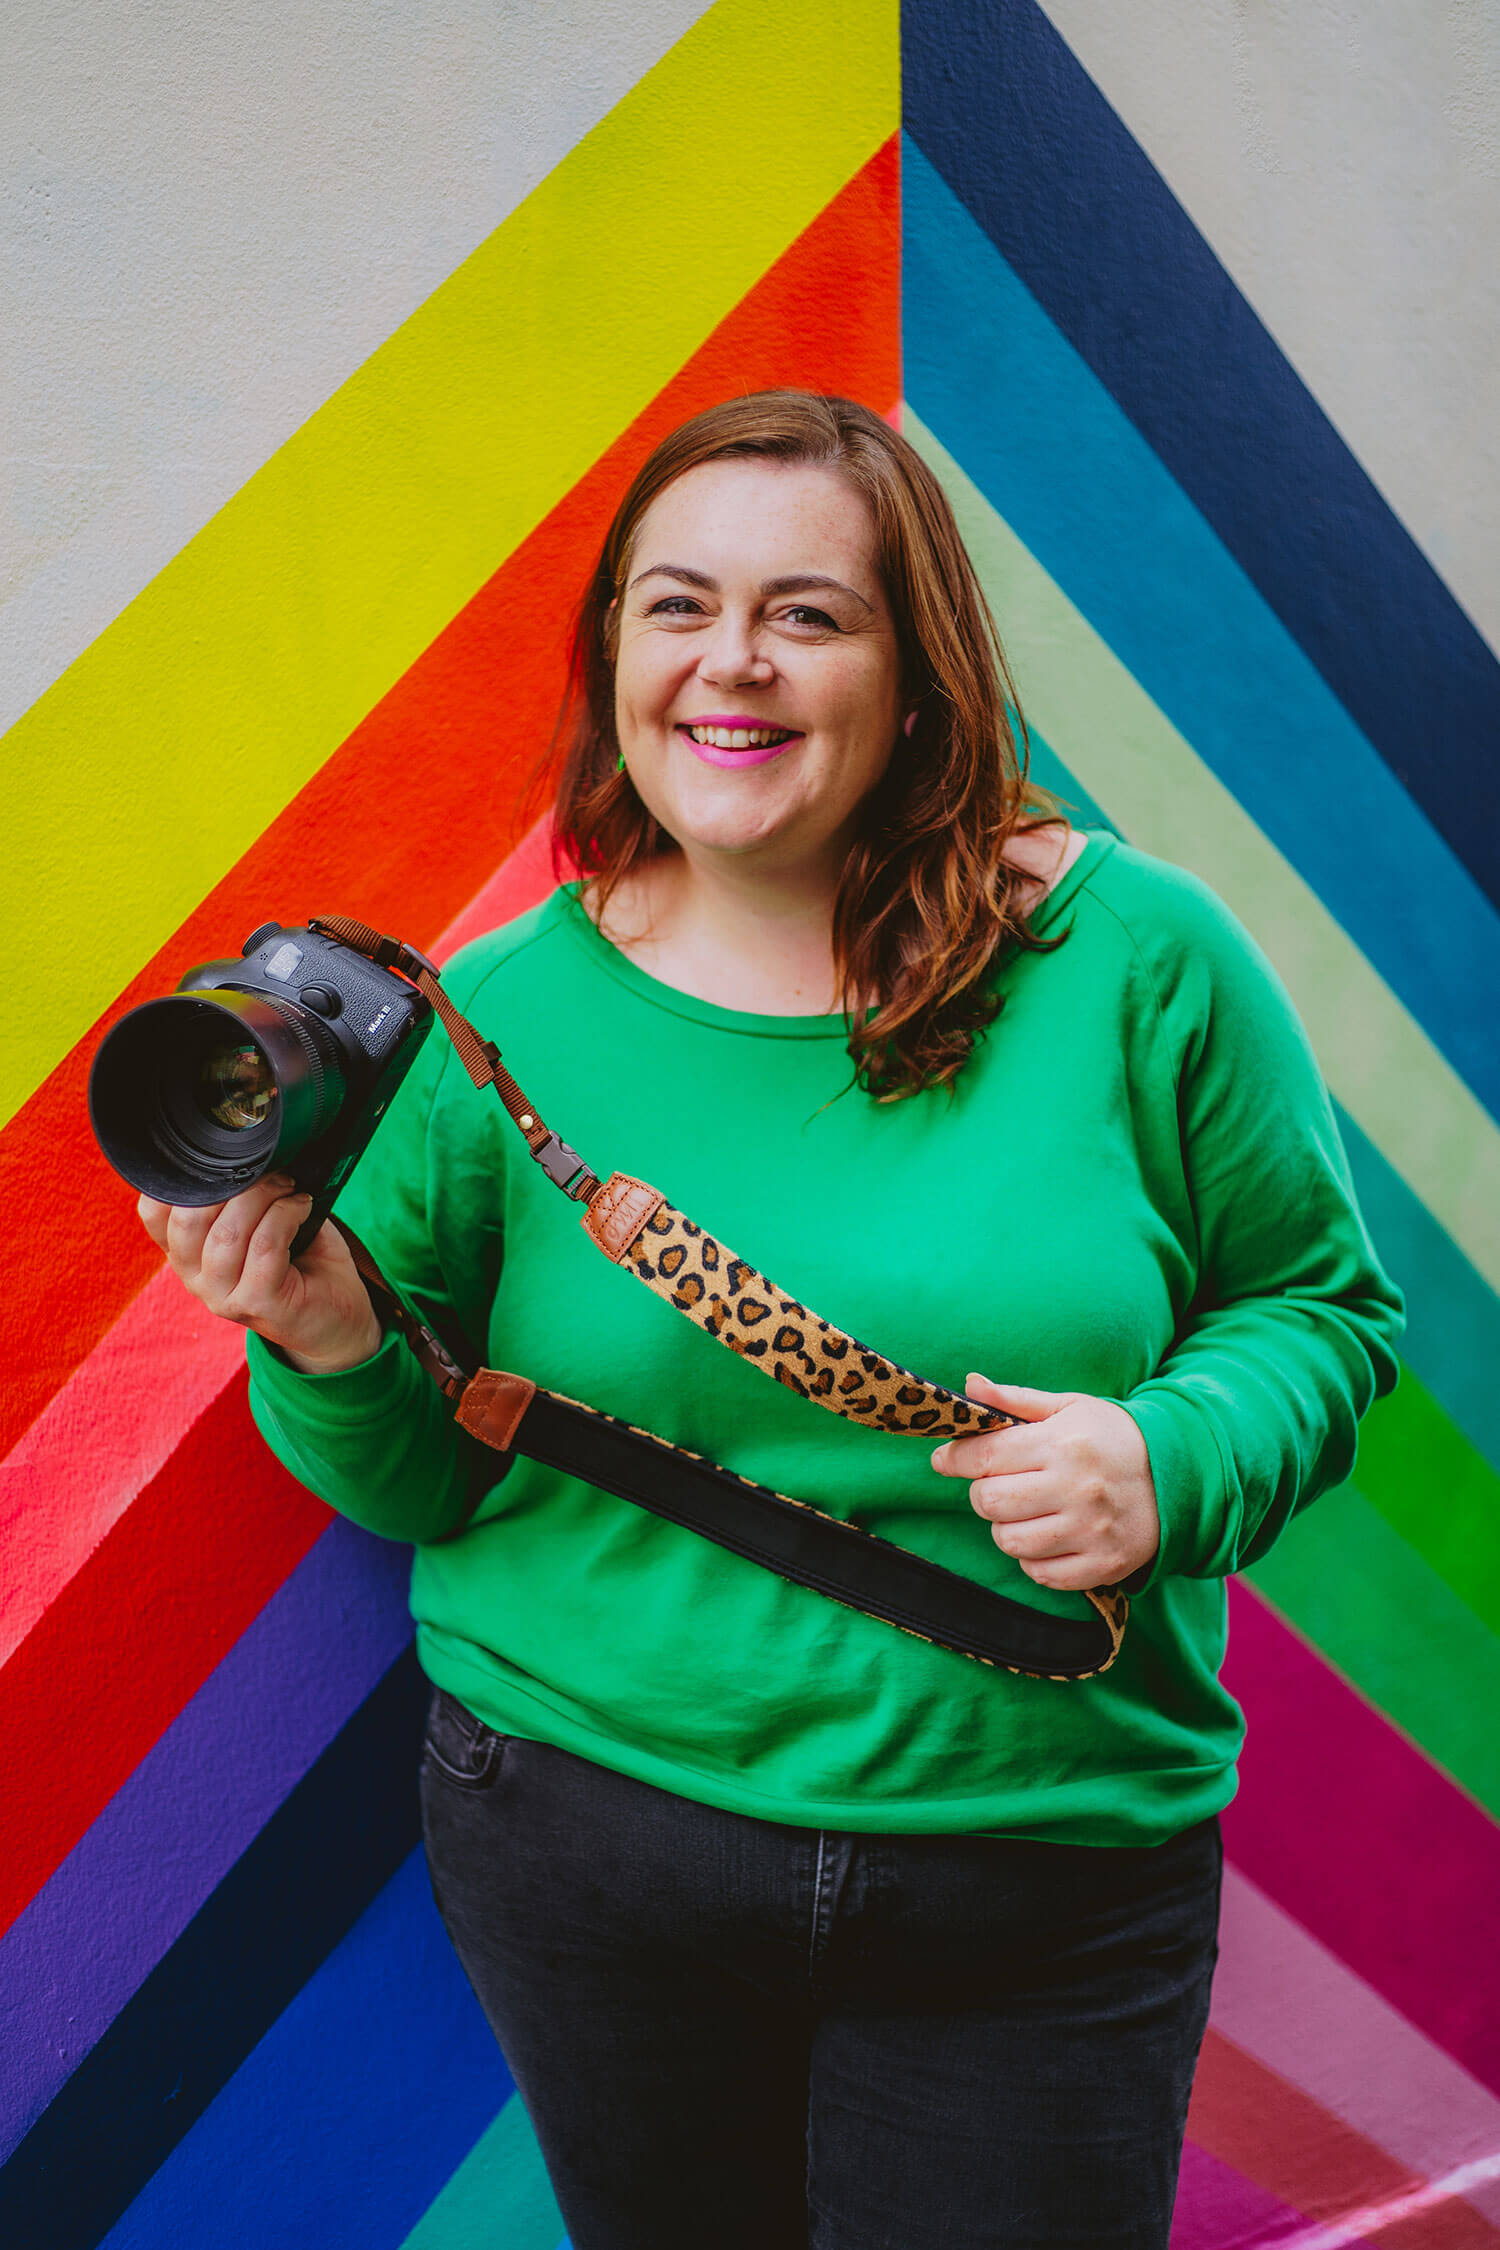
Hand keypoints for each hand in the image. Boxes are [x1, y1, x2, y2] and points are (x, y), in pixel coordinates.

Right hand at [137, 1174, 383, 1374]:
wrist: (336, 1315)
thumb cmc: (298, 1258)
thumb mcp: (257, 1223)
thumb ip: (236, 1196)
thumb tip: (246, 1150)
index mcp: (185, 1254)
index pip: (153, 1213)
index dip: (180, 1178)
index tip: (222, 1159)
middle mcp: (194, 1279)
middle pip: (188, 1219)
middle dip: (233, 1184)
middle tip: (272, 1174)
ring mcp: (221, 1296)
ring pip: (227, 1232)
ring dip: (265, 1197)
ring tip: (290, 1188)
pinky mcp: (256, 1305)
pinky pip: (264, 1246)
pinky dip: (287, 1214)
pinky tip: (303, 1205)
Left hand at [930, 1374, 1159, 1590]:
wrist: (1180, 1476)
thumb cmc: (1111, 1437)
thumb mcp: (1068, 1407)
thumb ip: (1015, 1400)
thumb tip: (968, 1386)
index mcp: (1063, 1444)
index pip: (986, 1456)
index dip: (955, 1458)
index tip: (945, 1458)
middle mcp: (1077, 1489)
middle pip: (990, 1502)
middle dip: (983, 1492)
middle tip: (1000, 1484)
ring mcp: (1090, 1531)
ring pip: (1009, 1541)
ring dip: (1006, 1527)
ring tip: (1025, 1511)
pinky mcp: (1103, 1565)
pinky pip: (1040, 1573)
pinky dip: (1033, 1559)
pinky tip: (1048, 1536)